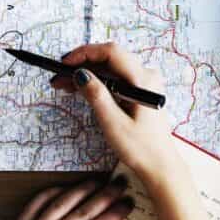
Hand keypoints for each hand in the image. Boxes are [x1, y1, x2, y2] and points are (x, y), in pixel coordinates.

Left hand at [0, 178, 134, 219]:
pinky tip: (65, 188)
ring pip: (61, 202)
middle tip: (119, 184)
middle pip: (83, 210)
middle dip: (105, 195)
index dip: (116, 212)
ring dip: (81, 189)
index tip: (128, 202)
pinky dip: (51, 193)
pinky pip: (35, 204)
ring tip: (97, 182)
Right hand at [54, 43, 184, 190]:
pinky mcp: (139, 91)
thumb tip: (80, 73)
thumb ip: (97, 95)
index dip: (85, 53)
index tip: (64, 63)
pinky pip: (115, 78)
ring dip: (87, 73)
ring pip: (110, 68)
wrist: (160, 167)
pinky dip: (97, 81)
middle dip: (82, 64)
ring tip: (64, 84)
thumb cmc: (140, 149)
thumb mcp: (114, 123)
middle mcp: (146, 76)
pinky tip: (80, 88)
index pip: (111, 52)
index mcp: (143, 80)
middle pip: (109, 58)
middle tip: (59, 76)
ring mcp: (143, 83)